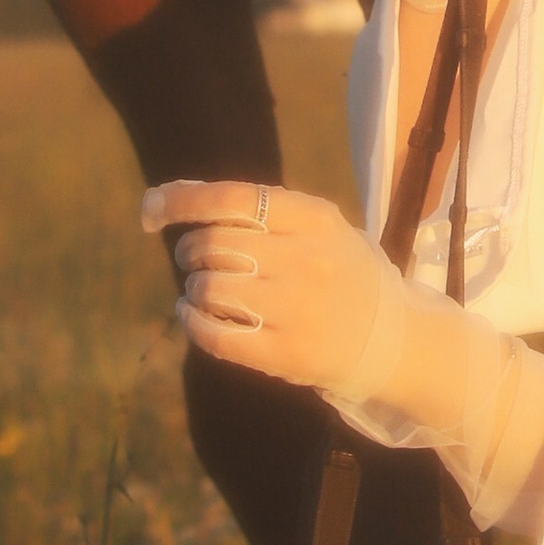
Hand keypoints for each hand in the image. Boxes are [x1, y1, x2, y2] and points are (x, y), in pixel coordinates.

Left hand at [147, 178, 392, 397]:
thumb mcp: (319, 228)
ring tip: (205, 291)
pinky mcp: (283, 353)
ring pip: (208, 287)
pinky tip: (196, 316)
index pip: (234, 198)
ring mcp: (294, 309)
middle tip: (195, 259)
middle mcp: (304, 259)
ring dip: (194, 288)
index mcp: (314, 219)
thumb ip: (258, 209)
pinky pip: (213, 333)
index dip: (182, 200)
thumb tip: (176, 192)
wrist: (393, 339)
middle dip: (190, 250)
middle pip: (213, 243)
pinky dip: (192, 321)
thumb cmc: (346, 274)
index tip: (150, 207)